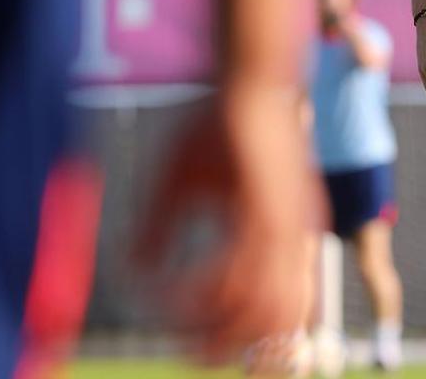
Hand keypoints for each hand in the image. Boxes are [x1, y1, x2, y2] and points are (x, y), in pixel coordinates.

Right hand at [134, 84, 316, 361]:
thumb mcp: (181, 184)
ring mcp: (286, 226)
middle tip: (187, 352)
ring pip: (269, 311)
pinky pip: (245, 273)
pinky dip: (208, 293)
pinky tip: (173, 288)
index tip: (183, 337)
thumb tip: (134, 272)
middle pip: (280, 327)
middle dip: (232, 348)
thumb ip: (160, 230)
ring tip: (179, 328)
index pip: (271, 313)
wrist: (251, 74)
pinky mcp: (269, 208)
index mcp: (280, 236)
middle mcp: (291, 239)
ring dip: (221, 329)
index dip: (232, 336)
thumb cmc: (216, 122)